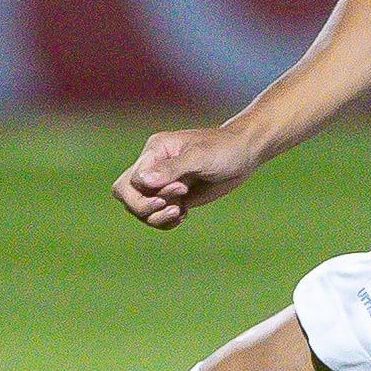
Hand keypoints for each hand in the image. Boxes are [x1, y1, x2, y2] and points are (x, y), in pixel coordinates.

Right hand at [113, 124, 260, 229]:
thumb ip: (172, 168)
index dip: (148, 193)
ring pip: (139, 208)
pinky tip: (184, 215)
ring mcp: (162, 183)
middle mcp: (153, 167)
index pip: (131, 180)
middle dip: (144, 208)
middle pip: (126, 194)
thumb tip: (143, 181)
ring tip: (180, 212)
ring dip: (156, 217)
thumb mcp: (200, 157)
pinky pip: (156, 215)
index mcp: (155, 151)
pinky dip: (165, 221)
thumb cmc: (223, 149)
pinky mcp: (174, 197)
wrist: (244, 154)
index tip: (180, 188)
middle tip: (173, 207)